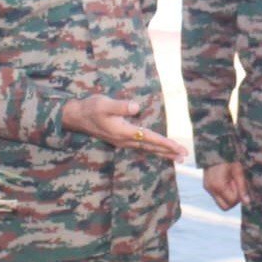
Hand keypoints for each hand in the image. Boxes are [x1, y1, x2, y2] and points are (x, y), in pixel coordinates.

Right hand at [61, 95, 187, 161]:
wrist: (77, 117)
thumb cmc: (91, 108)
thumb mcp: (104, 104)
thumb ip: (120, 106)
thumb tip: (136, 107)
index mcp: (124, 132)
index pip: (150, 138)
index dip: (166, 143)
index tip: (179, 147)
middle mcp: (126, 140)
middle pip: (152, 147)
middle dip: (168, 151)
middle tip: (185, 156)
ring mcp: (123, 141)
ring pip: (147, 149)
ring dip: (162, 152)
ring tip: (177, 157)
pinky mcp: (121, 139)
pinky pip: (142, 146)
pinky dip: (153, 149)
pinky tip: (159, 151)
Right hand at [202, 161, 247, 210]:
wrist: (214, 146)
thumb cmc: (228, 157)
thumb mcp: (238, 170)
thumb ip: (242, 187)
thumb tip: (247, 203)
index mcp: (218, 185)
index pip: (232, 202)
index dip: (239, 196)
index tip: (239, 184)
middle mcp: (210, 189)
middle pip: (225, 207)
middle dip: (233, 200)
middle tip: (236, 185)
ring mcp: (207, 187)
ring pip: (220, 202)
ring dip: (228, 196)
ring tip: (231, 181)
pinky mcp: (206, 185)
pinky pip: (217, 195)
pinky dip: (223, 191)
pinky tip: (226, 180)